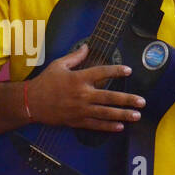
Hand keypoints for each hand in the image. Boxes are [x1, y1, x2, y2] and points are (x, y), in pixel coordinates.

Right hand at [24, 43, 145, 131]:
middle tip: (142, 101)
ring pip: (105, 113)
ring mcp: (81, 109)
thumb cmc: (45, 82)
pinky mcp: (77, 121)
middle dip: (127, 99)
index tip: (128, 70)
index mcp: (79, 79)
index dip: (116, 70)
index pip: (102, 72)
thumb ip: (75, 56)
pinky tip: (120, 127)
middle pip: (109, 97)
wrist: (31, 103)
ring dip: (122, 114)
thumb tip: (87, 47)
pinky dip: (108, 126)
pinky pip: (95, 125)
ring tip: (136, 115)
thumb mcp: (58, 65)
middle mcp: (82, 95)